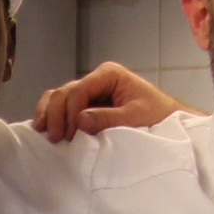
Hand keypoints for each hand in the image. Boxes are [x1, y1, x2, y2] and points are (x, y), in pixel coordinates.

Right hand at [33, 62, 185, 141]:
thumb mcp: (136, 117)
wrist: (167, 121)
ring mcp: (89, 91)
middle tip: (55, 138)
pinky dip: (52, 115)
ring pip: (58, 97)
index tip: (69, 135)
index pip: (80, 89)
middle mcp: (96, 79)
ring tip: (45, 134)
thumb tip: (80, 120)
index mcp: (109, 74)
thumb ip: (108, 118)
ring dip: (49, 114)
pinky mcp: (86, 104)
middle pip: (65, 92)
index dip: (70, 112)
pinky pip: (62, 105)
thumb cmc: (157, 115)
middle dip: (57, 114)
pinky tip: (45, 128)